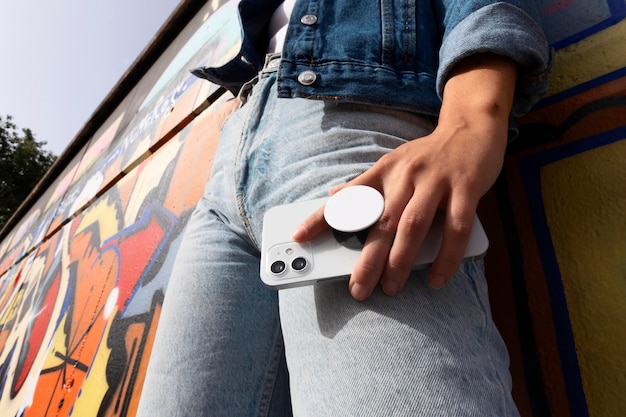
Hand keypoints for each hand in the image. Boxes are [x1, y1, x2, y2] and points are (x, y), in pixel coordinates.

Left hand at [293, 54, 516, 299]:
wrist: (472, 126)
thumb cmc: (428, 154)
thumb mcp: (392, 163)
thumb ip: (365, 184)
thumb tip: (334, 196)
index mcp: (384, 171)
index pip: (349, 197)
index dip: (322, 217)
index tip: (299, 236)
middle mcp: (406, 175)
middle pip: (381, 220)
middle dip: (367, 258)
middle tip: (358, 288)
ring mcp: (436, 180)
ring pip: (414, 224)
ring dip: (401, 260)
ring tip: (391, 288)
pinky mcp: (466, 187)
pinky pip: (456, 227)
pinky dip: (446, 256)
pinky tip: (437, 278)